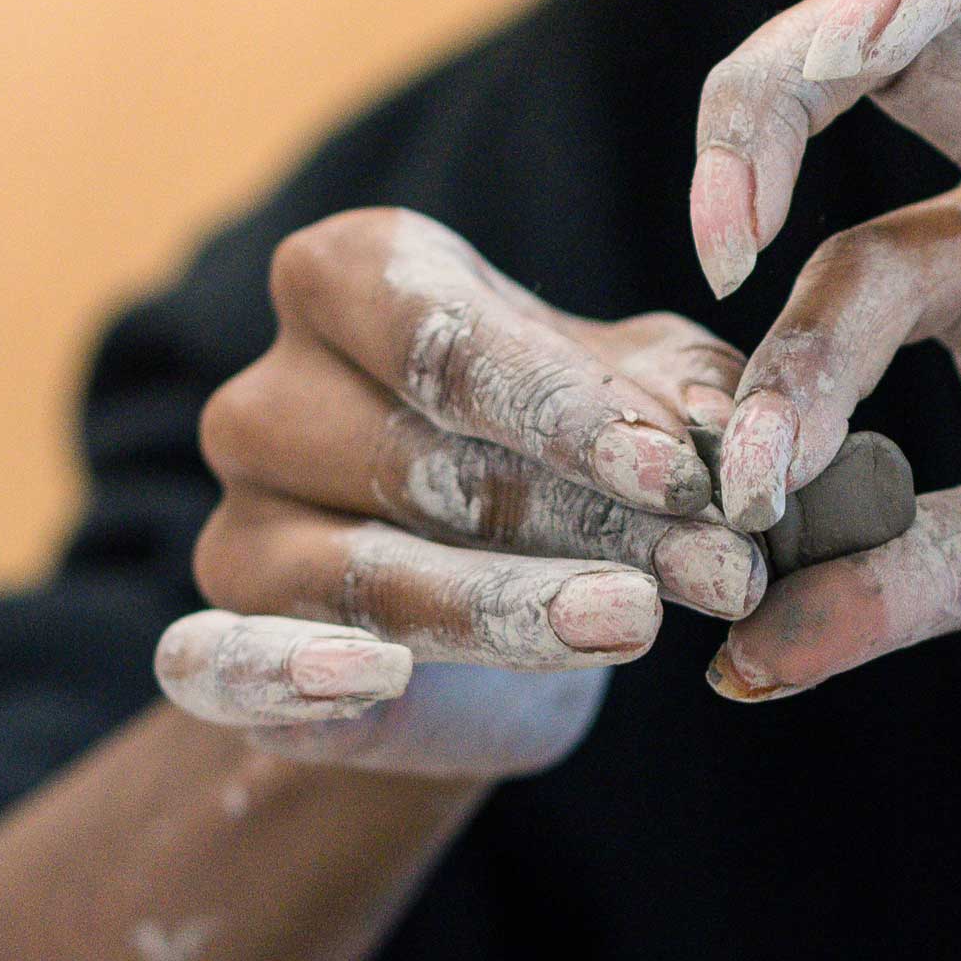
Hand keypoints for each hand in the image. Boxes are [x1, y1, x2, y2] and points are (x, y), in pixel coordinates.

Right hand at [156, 209, 769, 777]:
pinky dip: (291, 672)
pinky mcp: (217, 646)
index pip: (450, 342)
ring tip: (635, 623)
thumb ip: (693, 414)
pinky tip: (378, 678)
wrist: (487, 647)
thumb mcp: (649, 417)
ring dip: (509, 607)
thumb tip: (743, 447)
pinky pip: (223, 661)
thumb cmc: (570, 479)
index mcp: (350, 283)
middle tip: (722, 571)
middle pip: (425, 463)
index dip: (567, 409)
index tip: (683, 472)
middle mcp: (267, 398)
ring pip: (368, 575)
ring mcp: (236, 524)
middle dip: (588, 521)